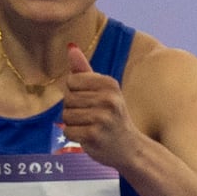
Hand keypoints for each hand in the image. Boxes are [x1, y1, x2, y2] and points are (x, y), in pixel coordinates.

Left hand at [61, 43, 137, 165]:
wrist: (130, 148)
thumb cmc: (112, 117)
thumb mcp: (103, 91)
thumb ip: (84, 70)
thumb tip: (71, 47)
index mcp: (109, 84)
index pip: (71, 81)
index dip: (74, 92)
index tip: (91, 102)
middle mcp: (108, 99)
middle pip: (67, 98)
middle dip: (73, 109)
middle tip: (92, 117)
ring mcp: (101, 118)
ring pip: (66, 115)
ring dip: (73, 123)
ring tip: (90, 127)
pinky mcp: (94, 135)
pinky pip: (68, 131)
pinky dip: (73, 136)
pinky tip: (88, 137)